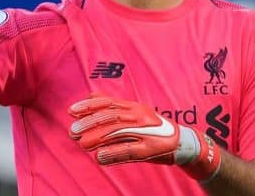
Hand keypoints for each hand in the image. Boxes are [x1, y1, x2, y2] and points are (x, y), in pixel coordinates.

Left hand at [68, 95, 220, 181]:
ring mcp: (146, 131)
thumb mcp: (134, 113)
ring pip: (118, 132)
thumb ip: (114, 107)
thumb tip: (90, 96)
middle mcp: (140, 115)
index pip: (109, 102)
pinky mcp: (151, 149)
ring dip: (98, 138)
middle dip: (90, 122)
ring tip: (82, 144)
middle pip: (111, 116)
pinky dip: (113, 153)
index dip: (89, 106)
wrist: (182, 142)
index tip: (71, 111)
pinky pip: (129, 150)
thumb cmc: (153, 129)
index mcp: (134, 106)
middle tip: (73, 131)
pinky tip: (99, 157)